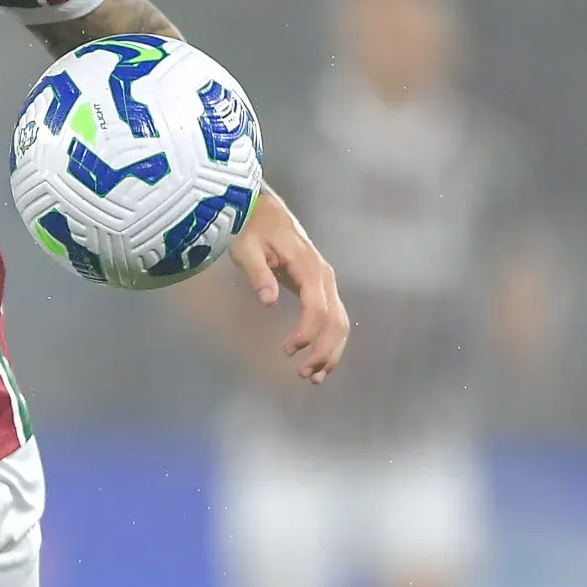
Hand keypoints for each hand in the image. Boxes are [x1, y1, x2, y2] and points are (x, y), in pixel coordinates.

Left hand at [227, 190, 349, 382]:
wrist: (261, 209)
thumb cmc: (250, 228)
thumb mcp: (246, 248)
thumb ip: (258, 274)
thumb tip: (269, 300)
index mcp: (308, 266)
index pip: (316, 306)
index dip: (306, 331)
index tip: (288, 350)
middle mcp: (324, 275)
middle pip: (335, 319)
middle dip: (323, 349)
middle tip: (302, 373)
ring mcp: (326, 282)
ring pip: (340, 321)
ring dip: (330, 351)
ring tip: (312, 376)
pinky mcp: (321, 288)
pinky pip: (333, 317)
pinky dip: (329, 341)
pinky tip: (317, 361)